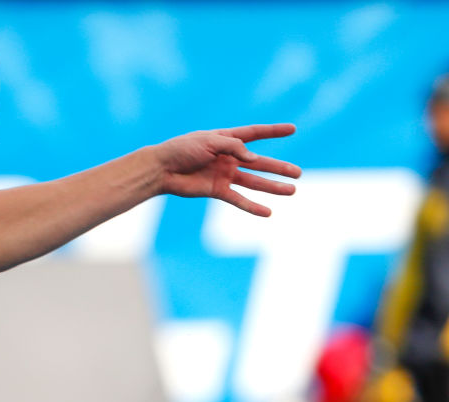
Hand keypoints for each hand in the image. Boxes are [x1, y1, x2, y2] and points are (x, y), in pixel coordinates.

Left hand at [154, 124, 300, 216]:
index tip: (293, 129)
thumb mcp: (209, 141)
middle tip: (299, 173)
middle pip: (260, 162)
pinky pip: (238, 199)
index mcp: (226, 139)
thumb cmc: (181, 149)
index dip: (273, 131)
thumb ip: (233, 147)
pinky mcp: (217, 190)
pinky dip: (252, 206)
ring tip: (292, 191)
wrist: (162, 169)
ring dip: (272, 187)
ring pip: (254, 182)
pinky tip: (268, 212)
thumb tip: (254, 158)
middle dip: (279, 168)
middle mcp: (228, 157)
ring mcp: (224, 174)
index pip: (255, 133)